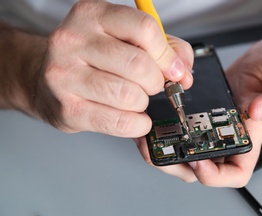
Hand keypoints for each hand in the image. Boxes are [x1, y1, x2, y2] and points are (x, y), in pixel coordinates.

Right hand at [31, 0, 192, 136]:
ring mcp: (65, 75)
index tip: (175, 70)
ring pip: (130, 95)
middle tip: (152, 86)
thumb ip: (163, 48)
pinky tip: (135, 119)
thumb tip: (184, 73)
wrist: (47, 80)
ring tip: (136, 100)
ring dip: (144, 103)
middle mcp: (74, 40)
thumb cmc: (92, 59)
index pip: (144, 29)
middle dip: (156, 82)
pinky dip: (138, 125)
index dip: (167, 55)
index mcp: (93, 15)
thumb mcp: (126, 39)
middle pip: (139, 65)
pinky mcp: (67, 108)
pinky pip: (119, 122)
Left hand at [136, 35, 261, 186]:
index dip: (215, 177)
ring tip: (149, 140)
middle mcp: (231, 136)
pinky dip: (168, 132)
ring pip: (189, 153)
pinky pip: (184, 131)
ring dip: (167, 152)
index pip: (235, 174)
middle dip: (177, 166)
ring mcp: (215, 126)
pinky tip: (155, 122)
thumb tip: (259, 111)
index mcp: (252, 136)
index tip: (198, 161)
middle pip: (203, 169)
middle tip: (157, 152)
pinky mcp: (203, 114)